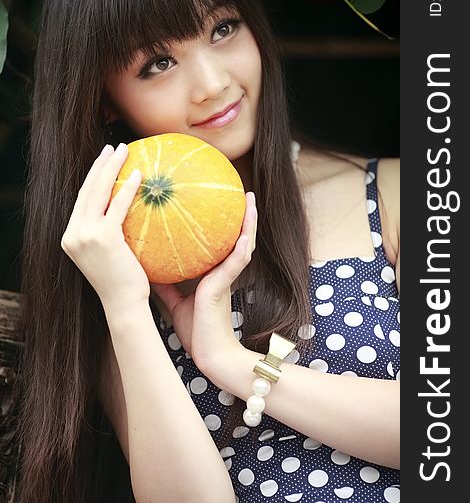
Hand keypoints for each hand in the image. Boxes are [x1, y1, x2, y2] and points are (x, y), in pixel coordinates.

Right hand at [61, 143, 149, 312]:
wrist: (123, 305)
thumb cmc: (123, 282)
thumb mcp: (110, 255)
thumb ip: (110, 233)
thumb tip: (128, 211)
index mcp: (71, 237)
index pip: (82, 199)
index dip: (92, 176)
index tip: (104, 159)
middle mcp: (73, 234)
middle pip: (87, 190)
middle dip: (100, 165)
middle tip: (113, 147)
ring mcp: (85, 236)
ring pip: (98, 193)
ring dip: (111, 167)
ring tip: (123, 150)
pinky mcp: (103, 238)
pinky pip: (117, 207)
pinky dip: (127, 188)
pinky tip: (138, 175)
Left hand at [152, 191, 256, 372]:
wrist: (209, 354)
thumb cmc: (195, 330)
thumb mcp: (174, 300)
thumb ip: (165, 282)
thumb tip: (148, 265)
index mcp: (214, 274)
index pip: (220, 243)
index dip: (220, 225)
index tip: (217, 204)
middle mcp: (224, 271)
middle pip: (236, 237)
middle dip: (240, 215)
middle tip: (242, 192)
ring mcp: (228, 277)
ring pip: (243, 243)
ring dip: (249, 222)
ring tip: (250, 200)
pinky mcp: (226, 285)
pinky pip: (237, 261)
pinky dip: (242, 245)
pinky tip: (245, 232)